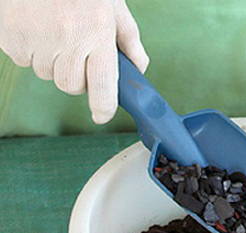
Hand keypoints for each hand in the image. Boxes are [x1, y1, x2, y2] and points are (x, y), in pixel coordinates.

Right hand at [0, 0, 148, 123]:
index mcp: (97, 31)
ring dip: (53, 62)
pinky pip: (22, 59)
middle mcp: (68, 38)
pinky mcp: (11, 35)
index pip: (103, 86)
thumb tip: (138, 69)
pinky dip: (30, 50)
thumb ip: (128, 39)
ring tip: (55, 31)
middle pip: (72, 86)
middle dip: (77, 77)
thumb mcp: (113, 5)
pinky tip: (36, 26)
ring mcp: (37, 38)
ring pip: (47, 74)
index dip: (104, 108)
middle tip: (77, 51)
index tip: (102, 115)